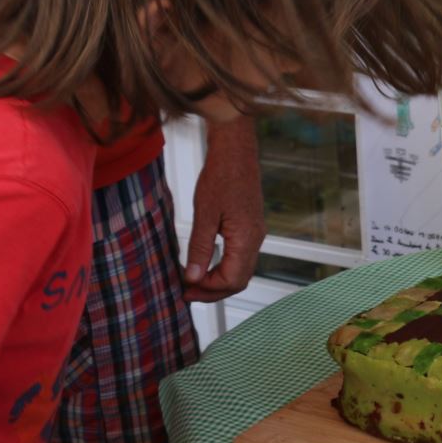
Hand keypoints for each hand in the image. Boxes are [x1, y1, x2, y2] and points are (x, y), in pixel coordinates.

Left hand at [183, 117, 265, 302]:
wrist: (235, 149)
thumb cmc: (221, 176)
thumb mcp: (204, 214)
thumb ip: (199, 248)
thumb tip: (193, 277)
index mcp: (247, 238)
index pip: (231, 280)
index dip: (208, 290)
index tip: (185, 288)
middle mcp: (256, 239)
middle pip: (238, 280)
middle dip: (212, 291)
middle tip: (187, 293)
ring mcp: (255, 234)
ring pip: (240, 270)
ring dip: (217, 280)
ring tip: (193, 282)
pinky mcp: (250, 227)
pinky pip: (240, 257)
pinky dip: (223, 267)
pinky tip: (205, 265)